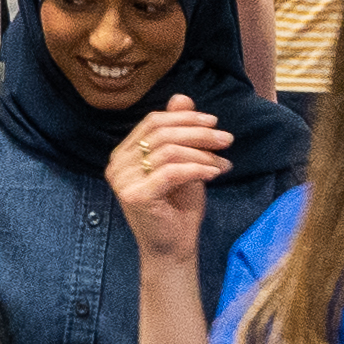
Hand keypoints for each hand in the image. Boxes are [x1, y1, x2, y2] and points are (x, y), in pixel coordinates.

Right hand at [112, 97, 233, 262]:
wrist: (173, 246)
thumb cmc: (178, 204)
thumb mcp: (184, 162)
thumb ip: (180, 132)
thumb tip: (181, 97)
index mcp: (124, 153)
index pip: (153, 122)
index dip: (185, 118)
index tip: (214, 122)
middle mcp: (117, 164)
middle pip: (162, 134)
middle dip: (200, 133)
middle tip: (227, 139)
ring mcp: (122, 180)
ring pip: (169, 151)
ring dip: (203, 153)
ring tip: (223, 162)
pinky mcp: (135, 195)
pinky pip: (172, 171)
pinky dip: (198, 168)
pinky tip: (215, 173)